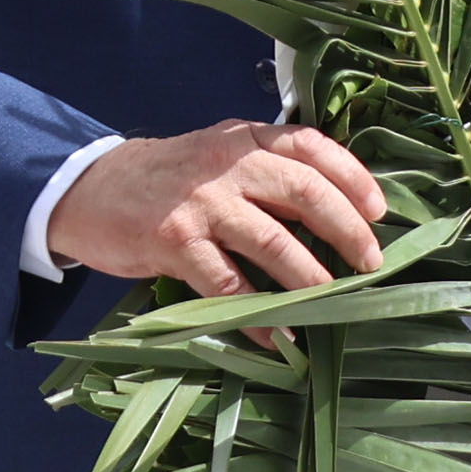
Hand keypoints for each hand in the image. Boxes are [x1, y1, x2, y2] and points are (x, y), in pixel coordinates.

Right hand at [46, 122, 387, 297]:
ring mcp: (203, 203)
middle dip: (348, 231)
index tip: (379, 211)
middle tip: (371, 263)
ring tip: (332, 301)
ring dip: (310, 278)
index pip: (312, 147)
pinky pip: (228, 284)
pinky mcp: (176, 242)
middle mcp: (229, 163)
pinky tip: (275, 333)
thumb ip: (265, 169)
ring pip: (274, 242)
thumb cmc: (169, 179)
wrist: (92, 189)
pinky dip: (257, 314)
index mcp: (246, 138)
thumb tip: (334, 211)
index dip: (353, 178)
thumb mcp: (219, 154)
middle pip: (306, 193)